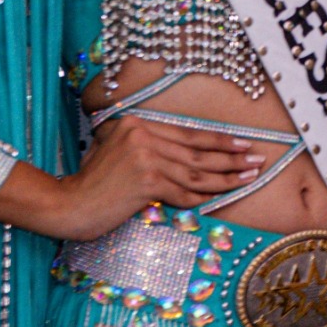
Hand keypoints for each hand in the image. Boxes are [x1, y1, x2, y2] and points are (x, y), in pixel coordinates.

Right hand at [90, 115, 267, 202]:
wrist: (70, 204)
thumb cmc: (94, 182)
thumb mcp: (115, 149)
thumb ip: (146, 144)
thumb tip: (186, 150)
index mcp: (138, 122)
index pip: (188, 133)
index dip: (218, 140)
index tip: (242, 144)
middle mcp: (143, 134)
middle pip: (197, 150)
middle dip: (231, 156)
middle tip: (256, 159)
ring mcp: (145, 157)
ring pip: (196, 171)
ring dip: (226, 177)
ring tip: (249, 176)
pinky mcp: (146, 181)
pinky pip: (184, 191)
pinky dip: (204, 196)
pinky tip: (222, 196)